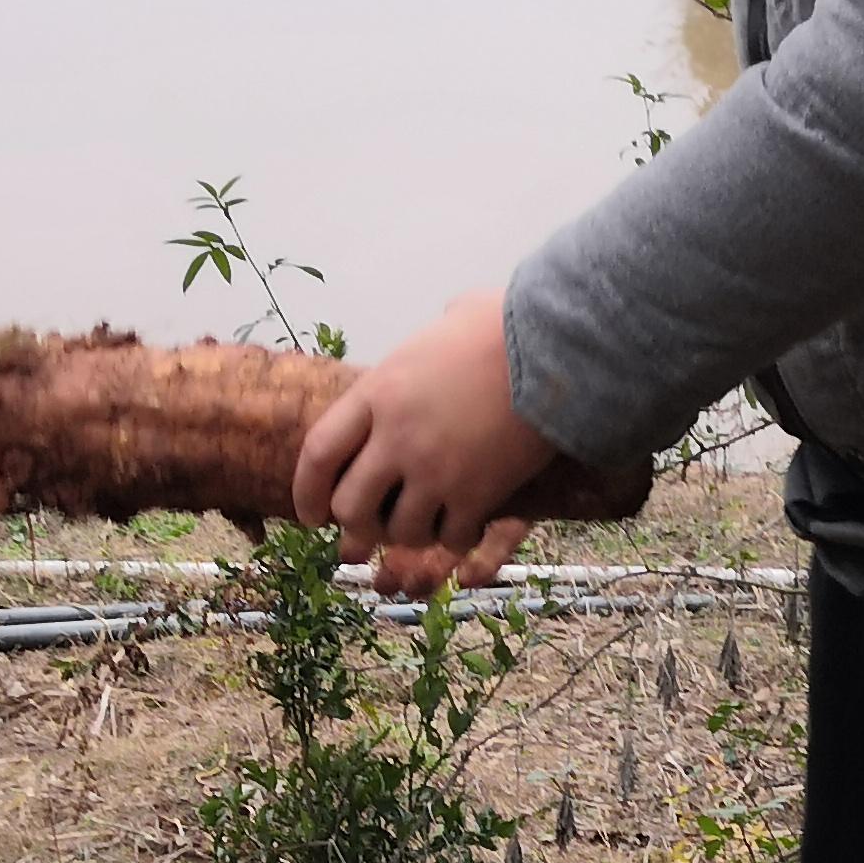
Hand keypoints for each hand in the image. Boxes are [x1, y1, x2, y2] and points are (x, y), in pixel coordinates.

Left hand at [295, 286, 547, 591]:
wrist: (557, 347)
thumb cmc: (504, 324)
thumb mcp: (442, 325)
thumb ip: (424, 347)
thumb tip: (441, 327)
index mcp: (377, 394)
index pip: (318, 455)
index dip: (307, 494)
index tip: (311, 515)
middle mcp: (396, 439)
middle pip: (351, 507)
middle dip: (355, 527)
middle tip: (366, 532)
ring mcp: (436, 471)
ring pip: (401, 531)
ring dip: (409, 535)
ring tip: (422, 526)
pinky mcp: (477, 494)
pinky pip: (451, 538)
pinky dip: (455, 538)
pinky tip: (464, 526)